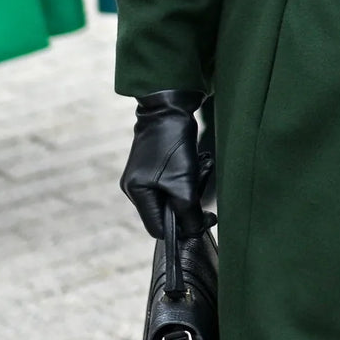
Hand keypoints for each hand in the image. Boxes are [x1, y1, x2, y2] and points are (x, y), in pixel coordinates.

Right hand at [120, 89, 206, 238]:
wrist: (170, 106)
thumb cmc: (174, 145)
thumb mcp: (183, 184)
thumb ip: (187, 213)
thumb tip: (194, 233)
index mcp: (137, 193)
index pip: (158, 228)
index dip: (182, 229)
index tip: (204, 218)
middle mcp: (135, 186)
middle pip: (166, 212)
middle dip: (188, 202)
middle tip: (201, 182)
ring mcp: (143, 174)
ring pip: (173, 196)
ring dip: (191, 187)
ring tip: (201, 167)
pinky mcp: (154, 164)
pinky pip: (173, 181)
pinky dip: (188, 176)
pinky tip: (198, 161)